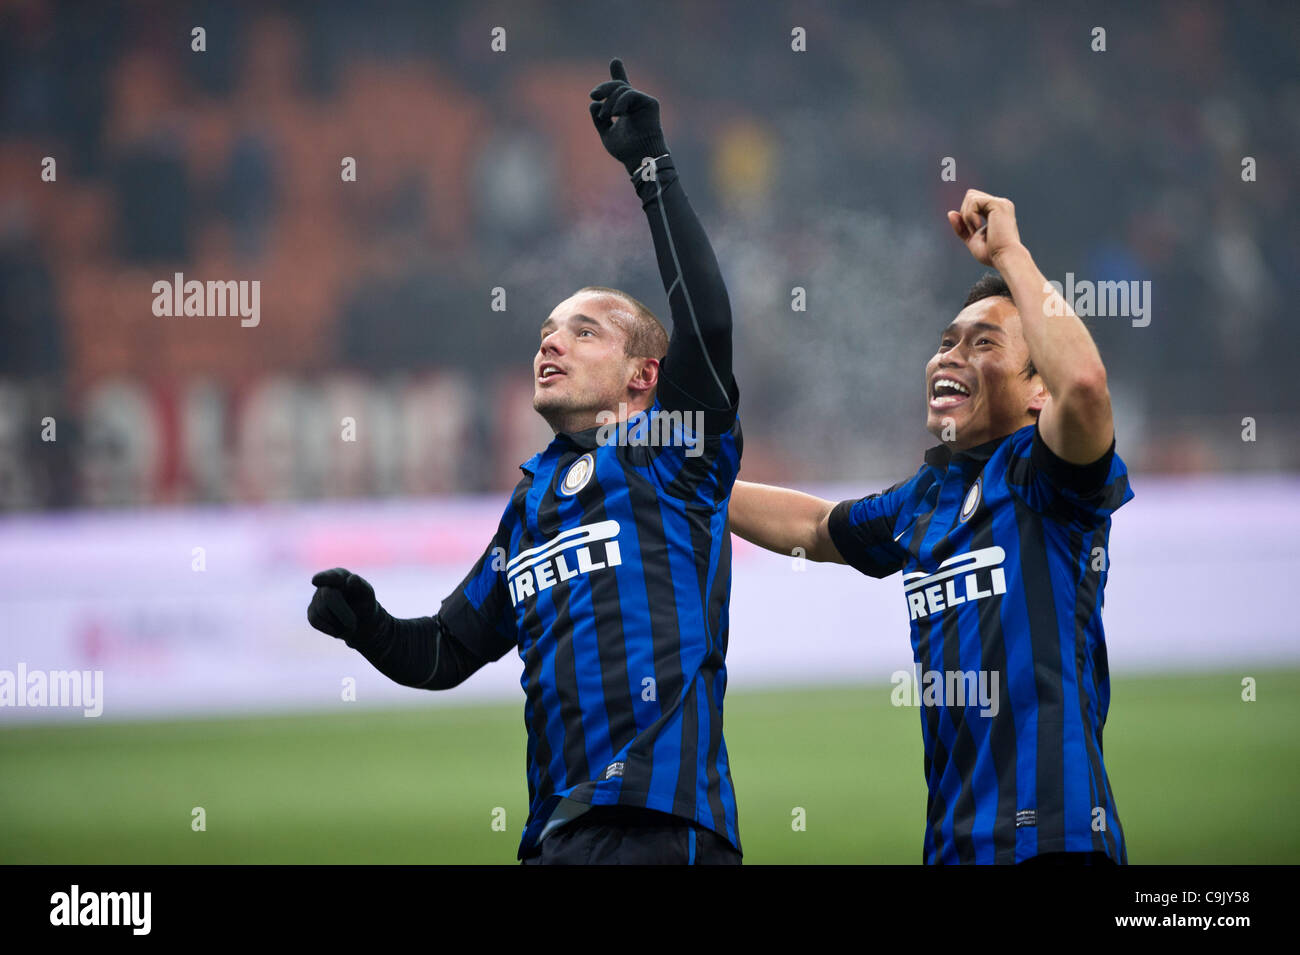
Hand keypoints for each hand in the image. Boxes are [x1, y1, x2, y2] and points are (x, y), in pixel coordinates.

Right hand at [307, 568, 383, 642]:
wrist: (359, 621)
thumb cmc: (364, 603)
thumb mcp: (367, 595)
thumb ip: (362, 586)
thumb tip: (351, 579)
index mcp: (340, 575)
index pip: (332, 576)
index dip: (324, 578)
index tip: (316, 581)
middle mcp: (325, 583)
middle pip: (328, 596)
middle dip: (342, 612)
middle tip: (353, 625)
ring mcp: (316, 597)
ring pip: (321, 611)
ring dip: (338, 622)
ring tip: (350, 625)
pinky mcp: (311, 611)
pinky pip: (315, 621)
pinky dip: (329, 628)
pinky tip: (338, 629)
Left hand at [589, 57, 667, 174]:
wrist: (640, 157)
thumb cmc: (625, 150)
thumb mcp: (606, 133)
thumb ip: (599, 119)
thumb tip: (593, 104)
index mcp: (626, 109)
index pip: (621, 89)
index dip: (619, 73)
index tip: (615, 61)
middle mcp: (635, 104)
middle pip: (618, 85)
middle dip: (604, 88)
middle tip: (593, 95)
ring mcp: (642, 102)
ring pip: (621, 89)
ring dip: (609, 101)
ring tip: (605, 117)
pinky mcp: (650, 103)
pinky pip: (631, 94)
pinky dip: (620, 102)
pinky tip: (616, 114)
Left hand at [947, 189, 1023, 267]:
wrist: (1004, 258)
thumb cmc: (991, 253)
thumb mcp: (972, 239)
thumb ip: (962, 227)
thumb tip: (950, 213)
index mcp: (996, 211)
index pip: (973, 202)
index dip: (966, 216)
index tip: (972, 232)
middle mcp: (1000, 204)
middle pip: (970, 195)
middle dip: (965, 213)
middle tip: (973, 230)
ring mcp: (1001, 203)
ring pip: (970, 196)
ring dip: (967, 216)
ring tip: (976, 229)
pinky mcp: (998, 204)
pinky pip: (973, 201)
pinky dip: (970, 216)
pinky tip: (978, 227)